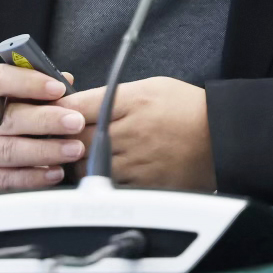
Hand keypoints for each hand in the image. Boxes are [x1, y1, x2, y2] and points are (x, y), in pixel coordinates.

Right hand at [0, 60, 83, 201]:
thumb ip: (15, 82)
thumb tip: (64, 80)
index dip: (30, 83)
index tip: (60, 87)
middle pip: (8, 121)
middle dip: (48, 121)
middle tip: (76, 121)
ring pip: (8, 153)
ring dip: (45, 152)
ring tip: (73, 148)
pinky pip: (1, 181)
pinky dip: (30, 178)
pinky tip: (52, 173)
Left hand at [63, 75, 212, 193]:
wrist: (218, 138)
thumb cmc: (186, 109)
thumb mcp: (153, 86)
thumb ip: (115, 95)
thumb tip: (80, 105)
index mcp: (133, 101)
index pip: (80, 105)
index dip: (61, 110)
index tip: (54, 113)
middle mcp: (129, 131)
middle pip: (76, 137)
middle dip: (65, 137)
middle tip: (62, 136)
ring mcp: (132, 161)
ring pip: (84, 165)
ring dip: (78, 160)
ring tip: (83, 154)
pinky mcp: (137, 185)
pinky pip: (102, 185)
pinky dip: (96, 179)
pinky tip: (101, 171)